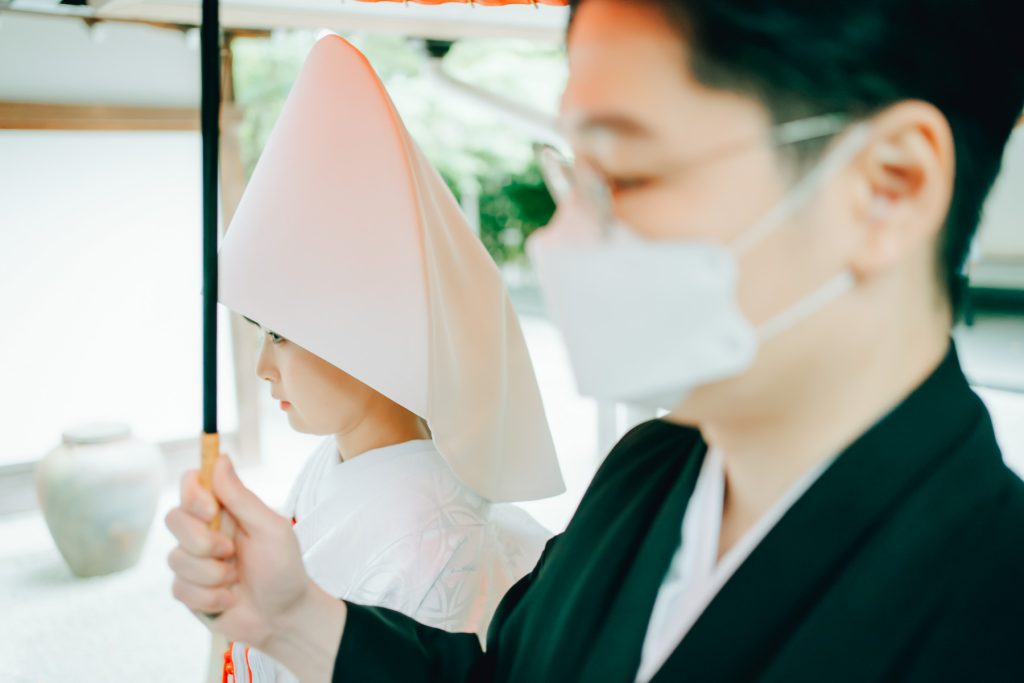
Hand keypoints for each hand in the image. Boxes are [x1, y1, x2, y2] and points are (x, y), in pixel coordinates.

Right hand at [166, 457, 345, 680]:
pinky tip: (229, 599)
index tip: (211, 509)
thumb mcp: (270, 528)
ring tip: (236, 579)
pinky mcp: (187, 590)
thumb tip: (220, 458)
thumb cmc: (284, 568)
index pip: (190, 483)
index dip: (192, 493)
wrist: (284, 617)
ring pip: (176, 558)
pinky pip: (180, 588)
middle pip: (173, 519)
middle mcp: (204, 531)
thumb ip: (242, 496)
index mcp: (225, 510)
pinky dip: (210, 597)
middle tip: (231, 553)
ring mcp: (193, 561)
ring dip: (212, 574)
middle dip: (203, 541)